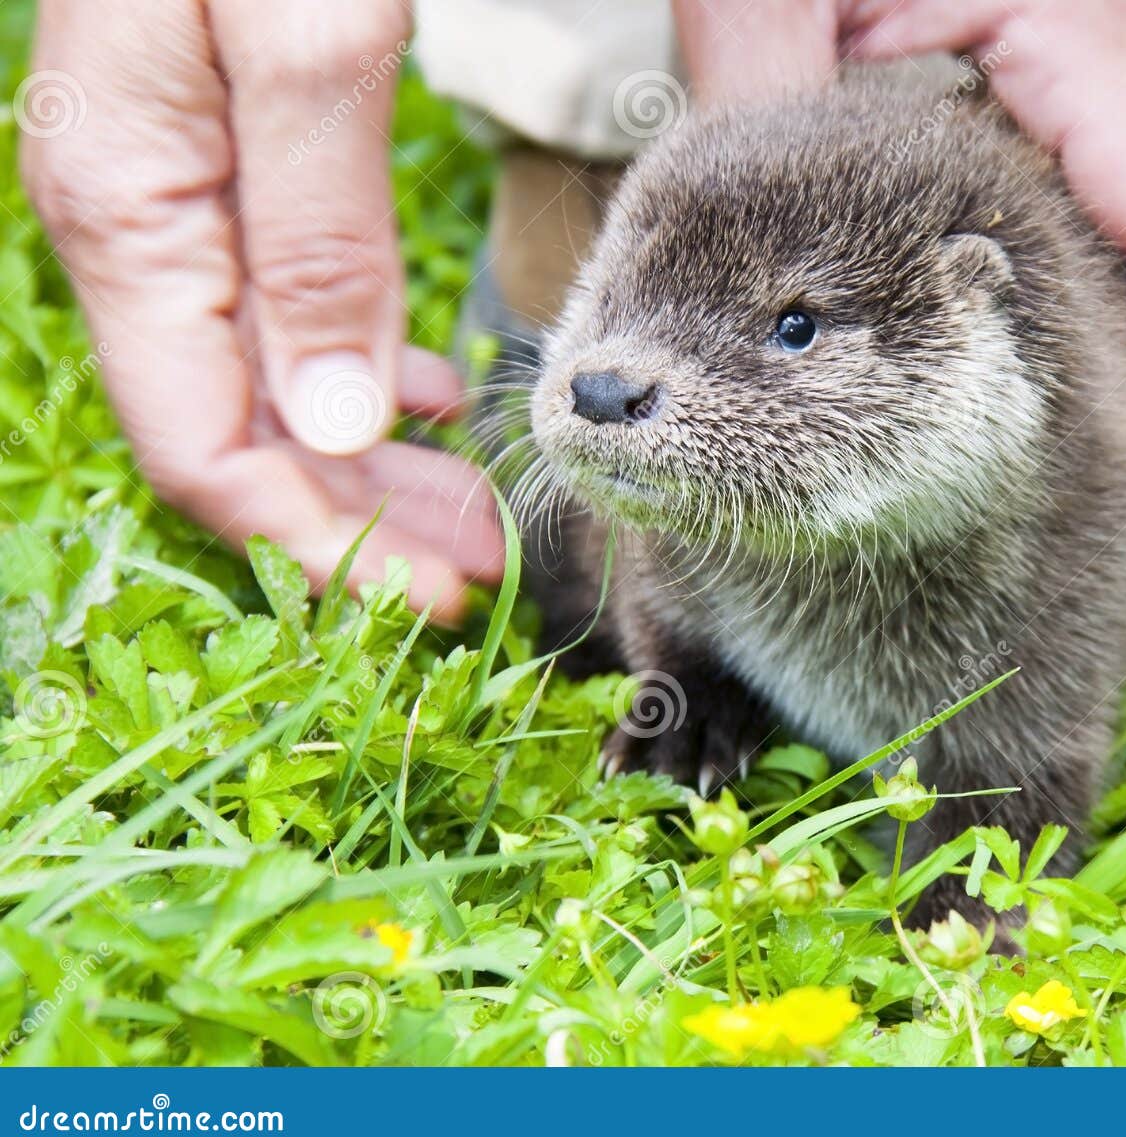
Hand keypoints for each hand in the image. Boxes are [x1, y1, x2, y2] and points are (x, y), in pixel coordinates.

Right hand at [21, 0, 503, 620]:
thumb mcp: (305, 38)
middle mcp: (148, 214)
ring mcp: (197, 189)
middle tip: (490, 568)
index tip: (441, 593)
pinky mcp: (254, 155)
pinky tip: (431, 397)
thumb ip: (313, 228)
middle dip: (361, 519)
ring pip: (276, 379)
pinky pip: (294, 307)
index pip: (203, 441)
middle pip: (245, 429)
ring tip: (479, 508)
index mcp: (135, 201)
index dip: (319, 541)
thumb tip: (332, 422)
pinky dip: (367, 375)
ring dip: (374, 464)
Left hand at [674, 0, 1125, 578]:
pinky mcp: (1045, 86)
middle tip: (1106, 551)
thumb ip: (759, 102)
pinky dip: (1069, 315)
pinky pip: (1086, 220)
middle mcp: (1119, 65)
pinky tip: (1017, 388)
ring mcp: (1092, 77)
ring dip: (1125, 377)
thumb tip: (731, 274)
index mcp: (1088, 34)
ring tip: (1071, 502)